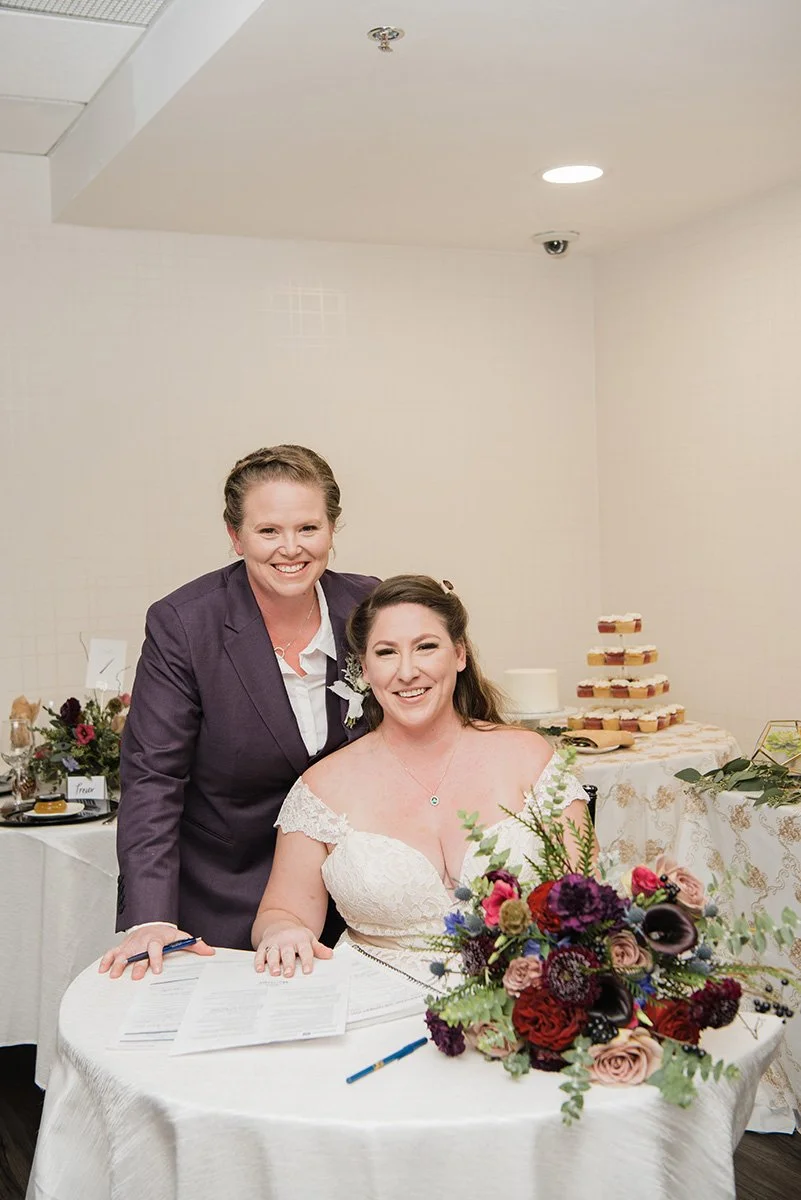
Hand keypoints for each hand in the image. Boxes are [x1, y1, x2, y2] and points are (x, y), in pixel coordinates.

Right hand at [98, 923, 215, 980]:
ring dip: (118, 964)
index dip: (156, 959)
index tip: (157, 970)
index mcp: (156, 939)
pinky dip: (106, 960)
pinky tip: (102, 970)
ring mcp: (130, 945)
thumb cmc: (165, 934)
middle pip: (137, 953)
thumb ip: (194, 945)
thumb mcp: (181, 937)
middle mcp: (141, 942)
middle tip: (135, 977)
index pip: (156, 948)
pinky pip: (111, 952)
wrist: (151, 923)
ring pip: (122, 954)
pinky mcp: (122, 947)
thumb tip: (210, 951)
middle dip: (136, 965)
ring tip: (114, 976)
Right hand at [254, 925, 332, 977]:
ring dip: (273, 963)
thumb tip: (330, 955)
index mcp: (300, 939)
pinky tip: (260, 969)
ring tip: (275, 973)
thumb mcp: (309, 940)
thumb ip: (318, 949)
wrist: (279, 925)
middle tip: (289, 973)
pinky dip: (259, 961)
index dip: (306, 960)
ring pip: (273, 953)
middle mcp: (286, 941)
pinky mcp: (263, 946)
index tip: (307, 971)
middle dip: (288, 963)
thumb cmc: (297, 937)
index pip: (305, 950)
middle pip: (287, 953)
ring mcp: (274, 943)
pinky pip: (260, 954)